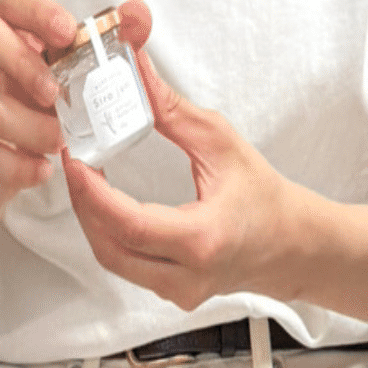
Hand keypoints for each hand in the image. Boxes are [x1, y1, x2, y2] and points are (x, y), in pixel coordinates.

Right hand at [0, 0, 151, 196]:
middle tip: (57, 93)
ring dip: (28, 126)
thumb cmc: (45, 90)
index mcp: (4, 21)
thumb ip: (112, 35)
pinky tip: (41, 170)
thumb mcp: (76, 63)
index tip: (69, 32)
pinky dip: (12, 167)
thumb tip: (139, 12)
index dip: (37, 10)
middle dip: (21, 62)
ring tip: (61, 140)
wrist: (8, 148)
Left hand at [63, 46, 297, 310]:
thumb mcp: (222, 143)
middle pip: (110, 248)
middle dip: (82, 204)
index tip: (76, 159)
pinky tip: (105, 203)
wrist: (294, 244)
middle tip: (73, 163)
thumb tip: (137, 74)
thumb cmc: (265, 196)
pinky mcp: (172, 293)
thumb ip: (172, 110)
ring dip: (92, 220)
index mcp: (203, 239)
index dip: (92, 192)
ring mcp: (178, 291)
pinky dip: (109, 233)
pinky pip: (127, 266)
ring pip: (113, 261)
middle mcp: (187, 276)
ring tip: (85, 179)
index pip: (129, 223)